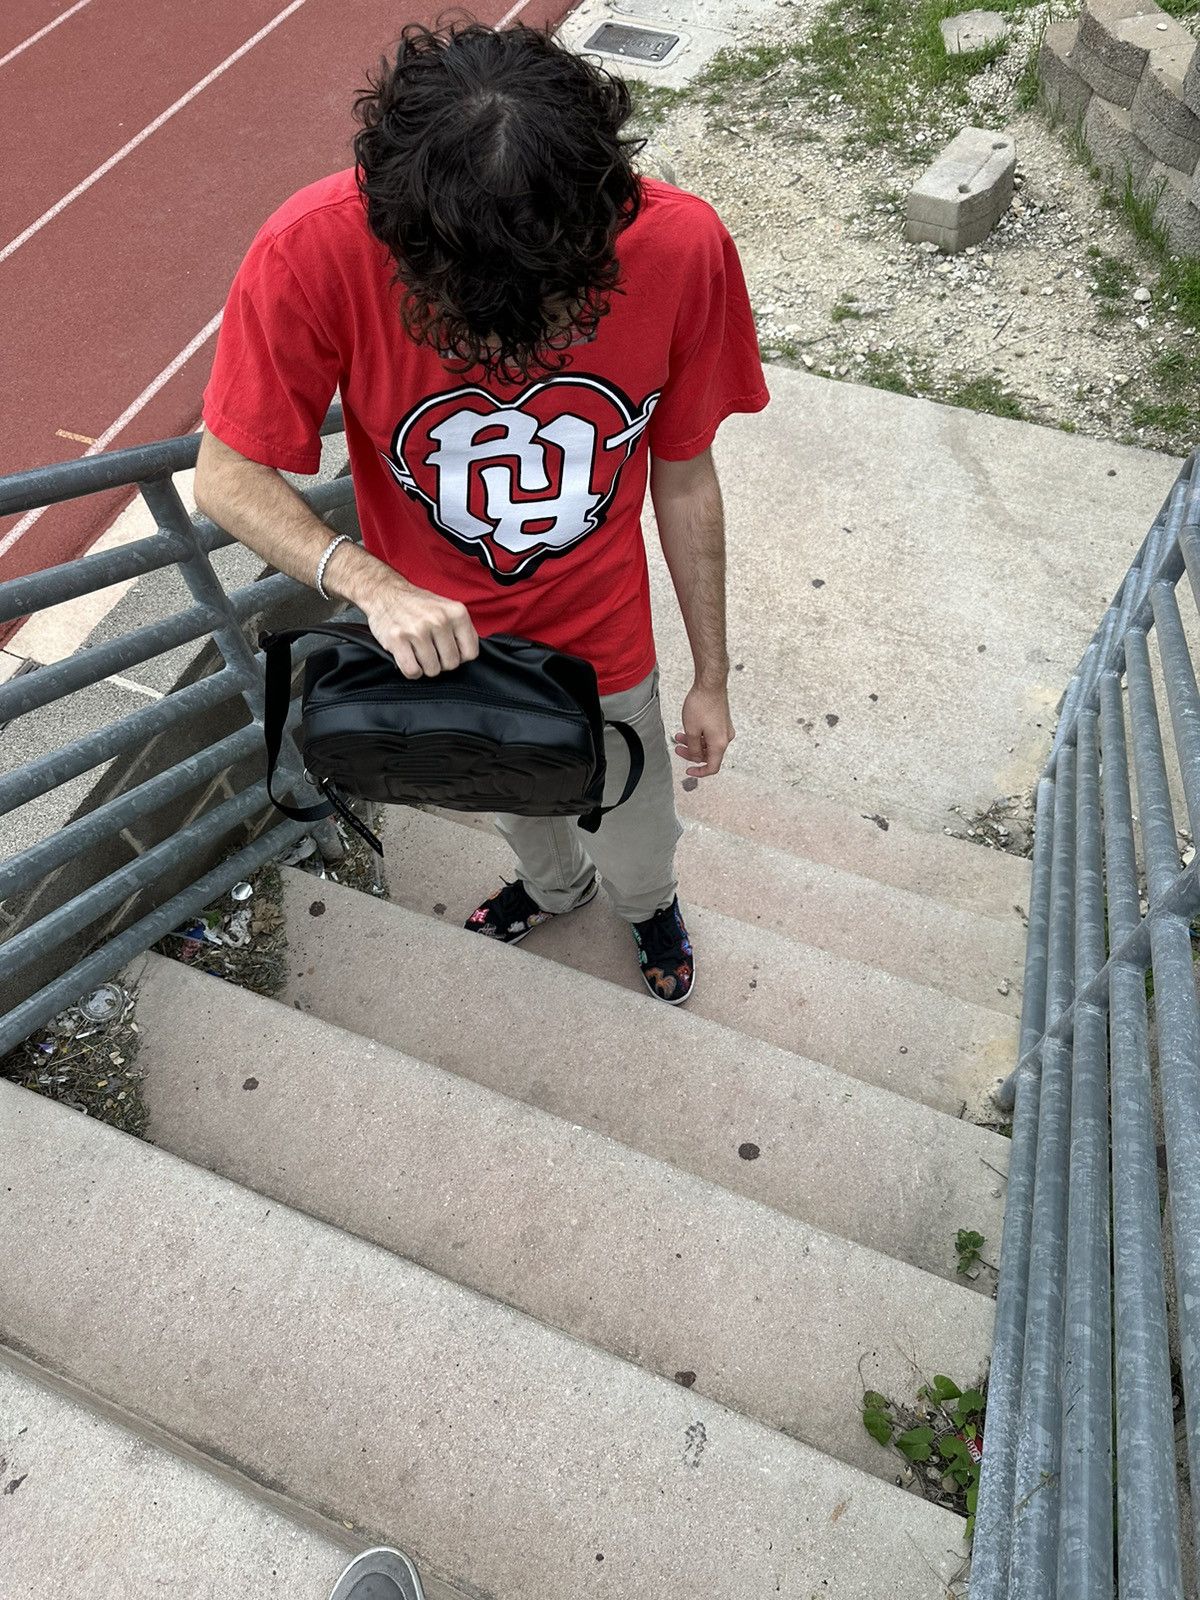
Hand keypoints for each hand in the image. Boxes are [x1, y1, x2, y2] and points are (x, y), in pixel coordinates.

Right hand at [360, 571, 478, 678]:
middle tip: (431, 650)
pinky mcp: (397, 639)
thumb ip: (461, 630)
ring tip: (417, 651)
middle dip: (441, 662)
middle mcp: (439, 620)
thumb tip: (468, 654)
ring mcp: (417, 630)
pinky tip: (408, 657)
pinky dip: (411, 670)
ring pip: (432, 670)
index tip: (449, 650)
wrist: (385, 592)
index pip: (471, 653)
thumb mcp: (447, 609)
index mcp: (456, 612)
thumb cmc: (417, 604)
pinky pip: (412, 671)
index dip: (460, 656)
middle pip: (451, 664)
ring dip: (424, 666)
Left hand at [674, 682, 734, 777]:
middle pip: (709, 755)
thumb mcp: (692, 731)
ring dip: (694, 743)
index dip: (700, 772)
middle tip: (678, 749)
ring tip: (679, 737)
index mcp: (719, 744)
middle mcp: (725, 738)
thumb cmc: (701, 704)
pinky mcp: (722, 721)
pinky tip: (689, 729)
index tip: (689, 771)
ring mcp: (725, 729)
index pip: (712, 767)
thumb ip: (693, 748)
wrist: (710, 685)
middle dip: (692, 754)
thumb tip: (696, 757)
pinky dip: (700, 736)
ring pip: (708, 744)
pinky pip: (711, 735)